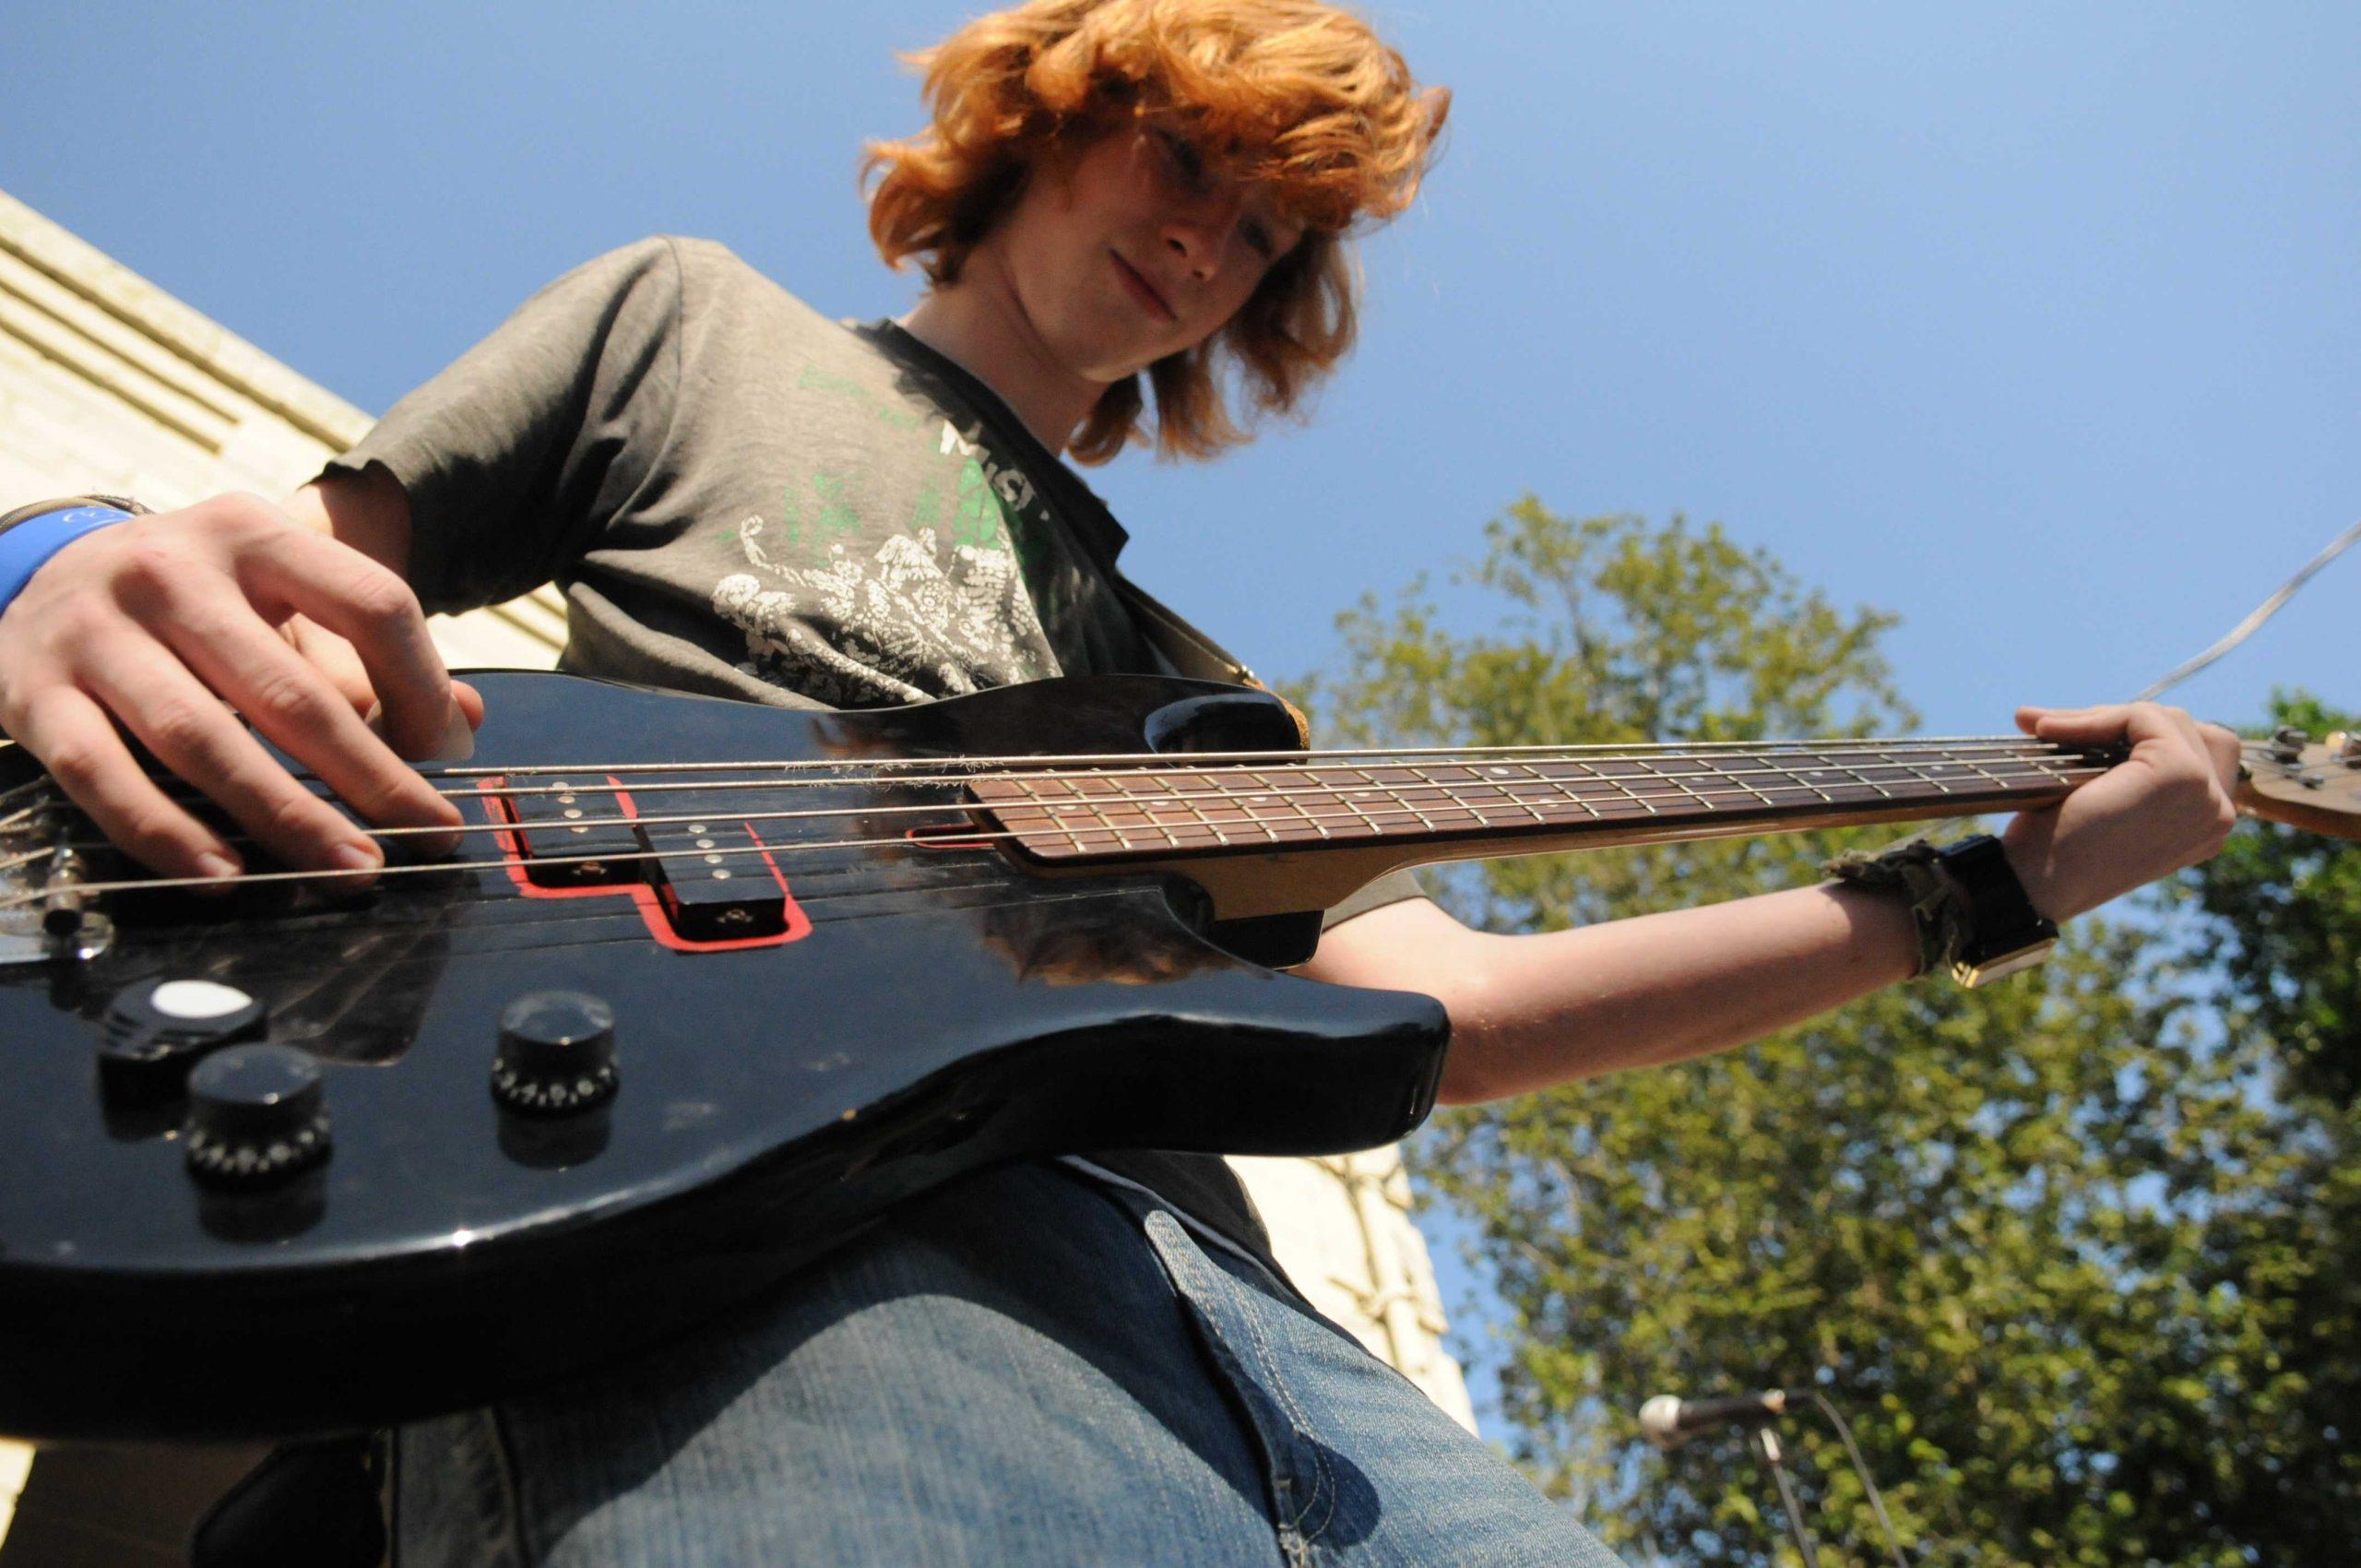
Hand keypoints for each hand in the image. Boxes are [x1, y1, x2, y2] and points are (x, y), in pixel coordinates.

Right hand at [0, 491, 480, 882]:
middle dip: (370, 777)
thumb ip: (369, 655)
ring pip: (202, 738)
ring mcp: (95, 631)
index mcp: (254, 534)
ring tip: (349, 871)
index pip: (371, 603)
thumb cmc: (194, 602)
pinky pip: (103, 775)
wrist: (41, 574)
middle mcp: (172, 571)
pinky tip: (223, 877)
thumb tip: (464, 723)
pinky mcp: (31, 693)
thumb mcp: (279, 593)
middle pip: (291, 690)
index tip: (446, 754)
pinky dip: (166, 834)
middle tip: (426, 837)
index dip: (422, 686)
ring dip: (284, 816)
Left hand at [2001, 701, 2241, 920]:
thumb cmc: (2052, 853)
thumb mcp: (2102, 803)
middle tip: (2056, 729)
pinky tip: (2051, 731)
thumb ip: (2116, 767)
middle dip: (2122, 722)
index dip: (2133, 739)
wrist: (2033, 884)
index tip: (2066, 736)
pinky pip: (2144, 717)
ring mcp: (2209, 795)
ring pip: (2168, 720)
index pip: (2196, 755)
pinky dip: (2097, 716)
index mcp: (2206, 826)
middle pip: (2190, 731)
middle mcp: (2220, 815)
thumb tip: (2053, 715)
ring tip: (2047, 730)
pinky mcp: (2182, 774)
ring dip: (2104, 717)